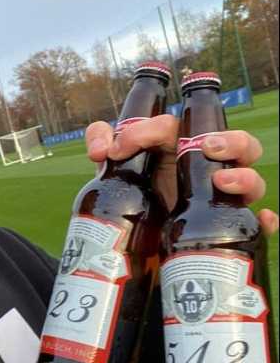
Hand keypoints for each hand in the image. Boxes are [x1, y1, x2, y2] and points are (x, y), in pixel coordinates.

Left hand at [85, 115, 278, 235]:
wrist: (131, 235)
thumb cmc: (129, 190)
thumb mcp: (111, 164)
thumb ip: (100, 140)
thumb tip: (102, 150)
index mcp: (174, 147)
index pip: (172, 127)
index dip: (145, 130)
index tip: (118, 149)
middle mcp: (202, 168)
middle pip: (238, 143)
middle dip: (231, 140)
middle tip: (206, 147)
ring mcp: (215, 196)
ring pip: (252, 179)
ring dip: (245, 176)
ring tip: (220, 182)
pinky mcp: (219, 224)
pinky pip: (256, 221)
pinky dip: (265, 218)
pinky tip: (262, 218)